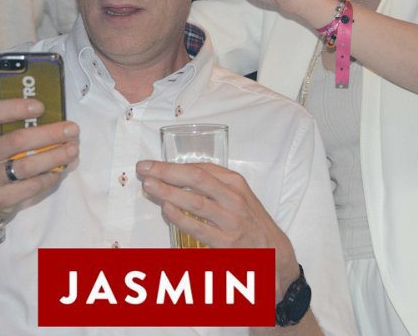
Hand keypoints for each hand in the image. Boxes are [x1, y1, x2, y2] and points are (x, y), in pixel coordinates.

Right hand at [0, 98, 79, 227]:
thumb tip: (1, 66)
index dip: (15, 107)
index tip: (41, 105)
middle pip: (17, 141)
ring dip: (55, 156)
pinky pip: (31, 187)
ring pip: (27, 166)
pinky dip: (51, 177)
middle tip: (73, 129)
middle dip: (49, 134)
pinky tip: (62, 169)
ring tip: (73, 149)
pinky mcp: (0, 199)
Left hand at [136, 160, 298, 300]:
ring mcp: (231, 220)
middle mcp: (234, 198)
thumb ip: (212, 185)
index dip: (172, 165)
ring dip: (169, 192)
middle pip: (196, 179)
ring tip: (149, 186)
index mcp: (234, 182)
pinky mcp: (227, 243)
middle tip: (143, 169)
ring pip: (196, 201)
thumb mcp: (237, 195)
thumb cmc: (249, 220)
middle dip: (166, 172)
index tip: (151, 165)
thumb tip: (177, 175)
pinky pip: (199, 228)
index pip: (199, 168)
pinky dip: (181, 217)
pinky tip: (166, 209)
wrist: (274, 252)